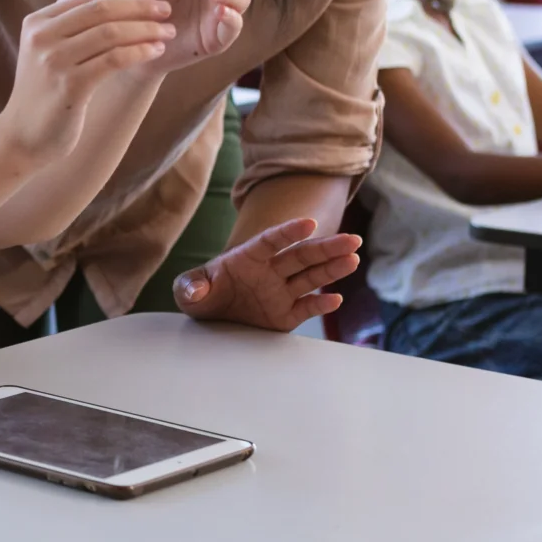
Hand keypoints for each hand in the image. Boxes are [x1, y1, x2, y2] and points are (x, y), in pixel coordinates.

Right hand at [0, 0, 172, 159]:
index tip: (154, 4)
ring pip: (110, 33)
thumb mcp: (45, 50)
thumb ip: (64, 19)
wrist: (23, 137)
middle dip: (140, 9)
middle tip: (168, 12)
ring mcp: (54, 62)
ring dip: (145, 30)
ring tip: (167, 34)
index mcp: (36, 22)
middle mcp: (42, 37)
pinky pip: (113, 60)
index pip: (89, 0)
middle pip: (101, 11)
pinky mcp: (69, 86)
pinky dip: (139, 52)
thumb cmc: (43, 93)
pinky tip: (155, 52)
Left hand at [171, 217, 362, 330]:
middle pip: (301, 256)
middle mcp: (270, 271)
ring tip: (353, 258)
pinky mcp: (285, 314)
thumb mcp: (187, 291)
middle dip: (327, 248)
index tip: (309, 223)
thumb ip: (190, 286)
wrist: (211, 318)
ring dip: (332, 269)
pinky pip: (305, 308)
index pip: (271, 241)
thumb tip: (197, 290)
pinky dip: (320, 305)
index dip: (289, 232)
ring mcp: (280, 292)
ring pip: (310, 278)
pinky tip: (336, 299)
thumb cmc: (201, 296)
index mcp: (248, 258)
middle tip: (353, 239)